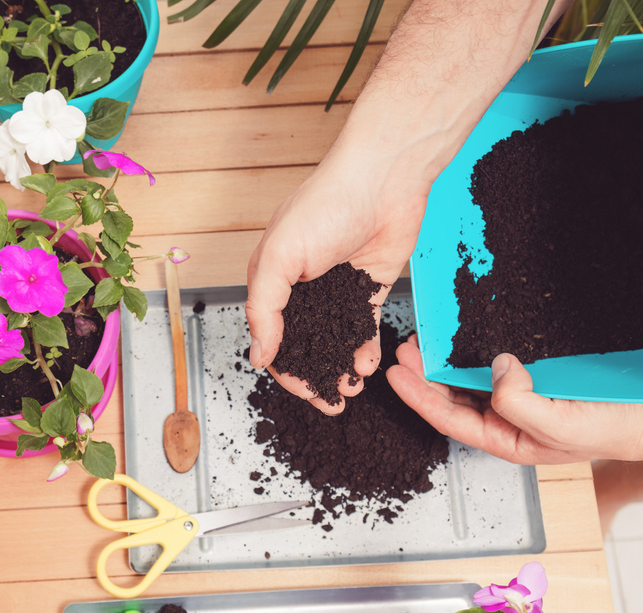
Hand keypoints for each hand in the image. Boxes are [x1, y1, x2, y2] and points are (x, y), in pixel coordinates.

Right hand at [245, 149, 430, 414]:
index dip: (286, 371)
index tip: (305, 393)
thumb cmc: (325, 206)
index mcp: (270, 279)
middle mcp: (300, 288)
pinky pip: (361, 327)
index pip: (271, 338)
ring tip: (351, 389)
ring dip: (339, 368)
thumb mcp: (279, 258)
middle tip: (332, 404)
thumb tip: (258, 356)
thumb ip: (265, 310)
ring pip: (332, 341)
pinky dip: (363, 349)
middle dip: (315, 378)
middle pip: (302, 345)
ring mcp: (334, 289)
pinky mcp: (366, 287)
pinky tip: (367, 365)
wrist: (383, 178)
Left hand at [385, 335, 642, 463]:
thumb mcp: (560, 426)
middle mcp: (508, 421)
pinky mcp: (539, 378)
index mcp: (505, 440)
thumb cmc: (614, 430)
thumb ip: (521, 405)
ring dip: (445, 364)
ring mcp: (522, 399)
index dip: (418, 395)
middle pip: (452, 400)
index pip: (448, 419)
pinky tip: (466, 339)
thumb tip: (495, 369)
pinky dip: (476, 354)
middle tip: (404, 348)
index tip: (396, 371)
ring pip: (470, 382)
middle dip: (424, 375)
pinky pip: (497, 366)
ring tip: (425, 341)